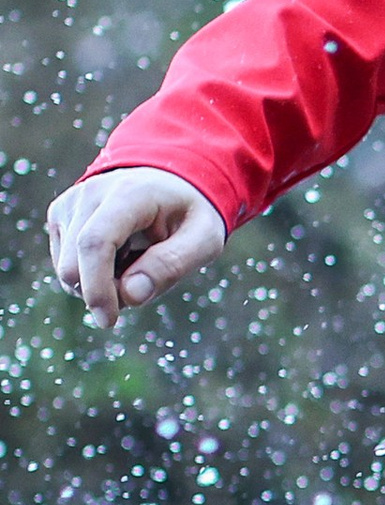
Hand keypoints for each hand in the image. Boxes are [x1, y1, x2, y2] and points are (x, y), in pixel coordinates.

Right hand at [45, 168, 226, 332]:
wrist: (170, 183)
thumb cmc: (190, 213)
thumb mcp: (204, 239)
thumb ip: (172, 265)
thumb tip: (130, 295)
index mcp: (129, 193)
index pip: (95, 243)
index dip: (97, 288)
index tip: (109, 321)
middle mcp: (91, 193)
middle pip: (73, 265)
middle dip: (104, 292)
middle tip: (145, 280)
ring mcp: (71, 203)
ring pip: (66, 270)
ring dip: (99, 283)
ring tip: (135, 261)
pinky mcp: (60, 214)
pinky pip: (65, 264)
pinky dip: (91, 272)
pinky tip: (118, 254)